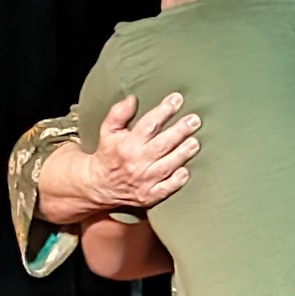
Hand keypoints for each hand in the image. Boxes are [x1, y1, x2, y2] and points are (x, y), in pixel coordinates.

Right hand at [88, 93, 200, 207]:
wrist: (99, 186)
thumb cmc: (108, 154)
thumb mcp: (108, 131)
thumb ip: (119, 113)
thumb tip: (132, 99)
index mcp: (126, 145)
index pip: (148, 125)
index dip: (164, 110)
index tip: (177, 99)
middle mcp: (136, 163)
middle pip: (162, 145)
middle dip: (180, 131)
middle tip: (194, 120)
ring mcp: (144, 181)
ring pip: (167, 166)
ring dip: (182, 154)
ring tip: (195, 142)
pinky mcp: (149, 196)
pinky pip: (166, 189)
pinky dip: (176, 181)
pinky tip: (185, 171)